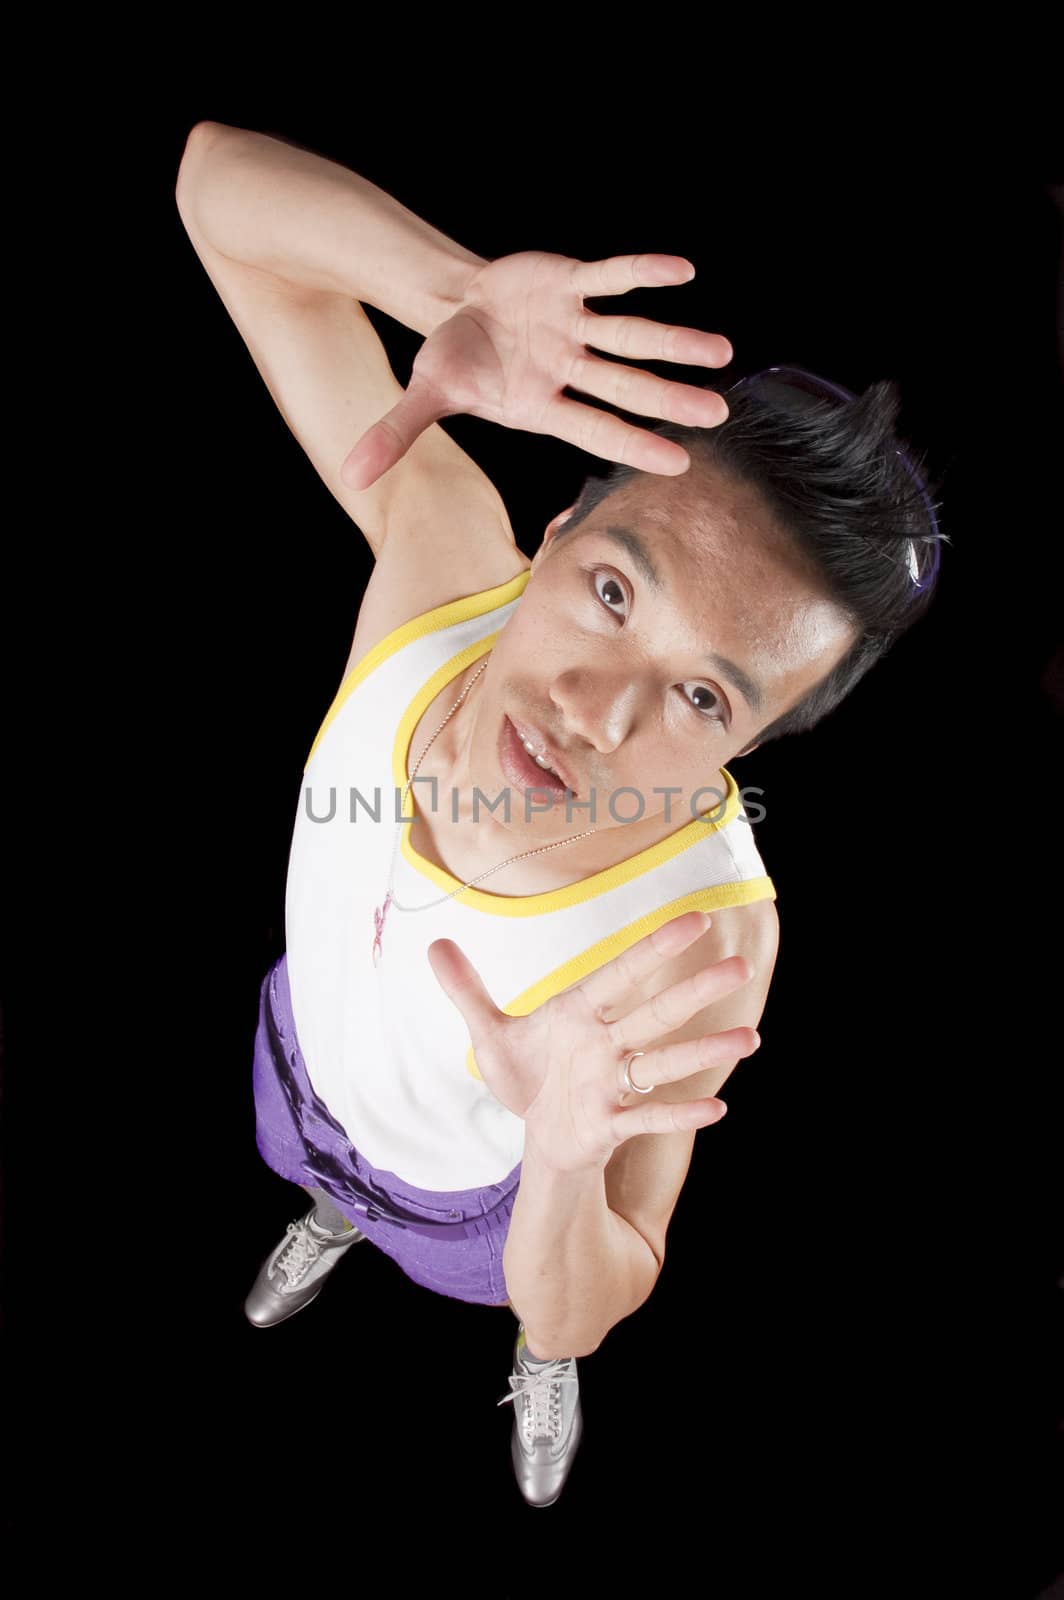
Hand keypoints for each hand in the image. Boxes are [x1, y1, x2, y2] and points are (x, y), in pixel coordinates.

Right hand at [341, 250, 732, 490]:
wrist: (459, 306)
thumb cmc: (455, 360)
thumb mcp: (423, 394)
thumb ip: (396, 434)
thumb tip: (352, 475)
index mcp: (541, 404)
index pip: (594, 427)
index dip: (633, 443)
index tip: (678, 463)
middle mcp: (569, 369)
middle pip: (625, 386)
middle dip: (669, 399)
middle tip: (717, 414)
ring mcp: (575, 326)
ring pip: (631, 334)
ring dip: (674, 341)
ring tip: (720, 353)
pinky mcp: (571, 282)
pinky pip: (610, 276)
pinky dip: (642, 272)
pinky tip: (681, 274)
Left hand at [427, 910, 759, 1174]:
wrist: (535, 1135)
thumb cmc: (528, 1078)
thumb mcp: (489, 1035)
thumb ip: (467, 991)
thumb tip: (433, 945)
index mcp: (580, 1013)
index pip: (621, 974)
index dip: (655, 949)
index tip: (695, 919)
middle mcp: (605, 1043)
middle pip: (656, 1013)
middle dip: (697, 990)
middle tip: (742, 966)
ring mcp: (612, 1083)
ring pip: (663, 1063)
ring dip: (703, 1051)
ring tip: (750, 1038)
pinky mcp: (609, 1123)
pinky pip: (647, 1117)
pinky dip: (677, 1114)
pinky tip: (716, 1110)